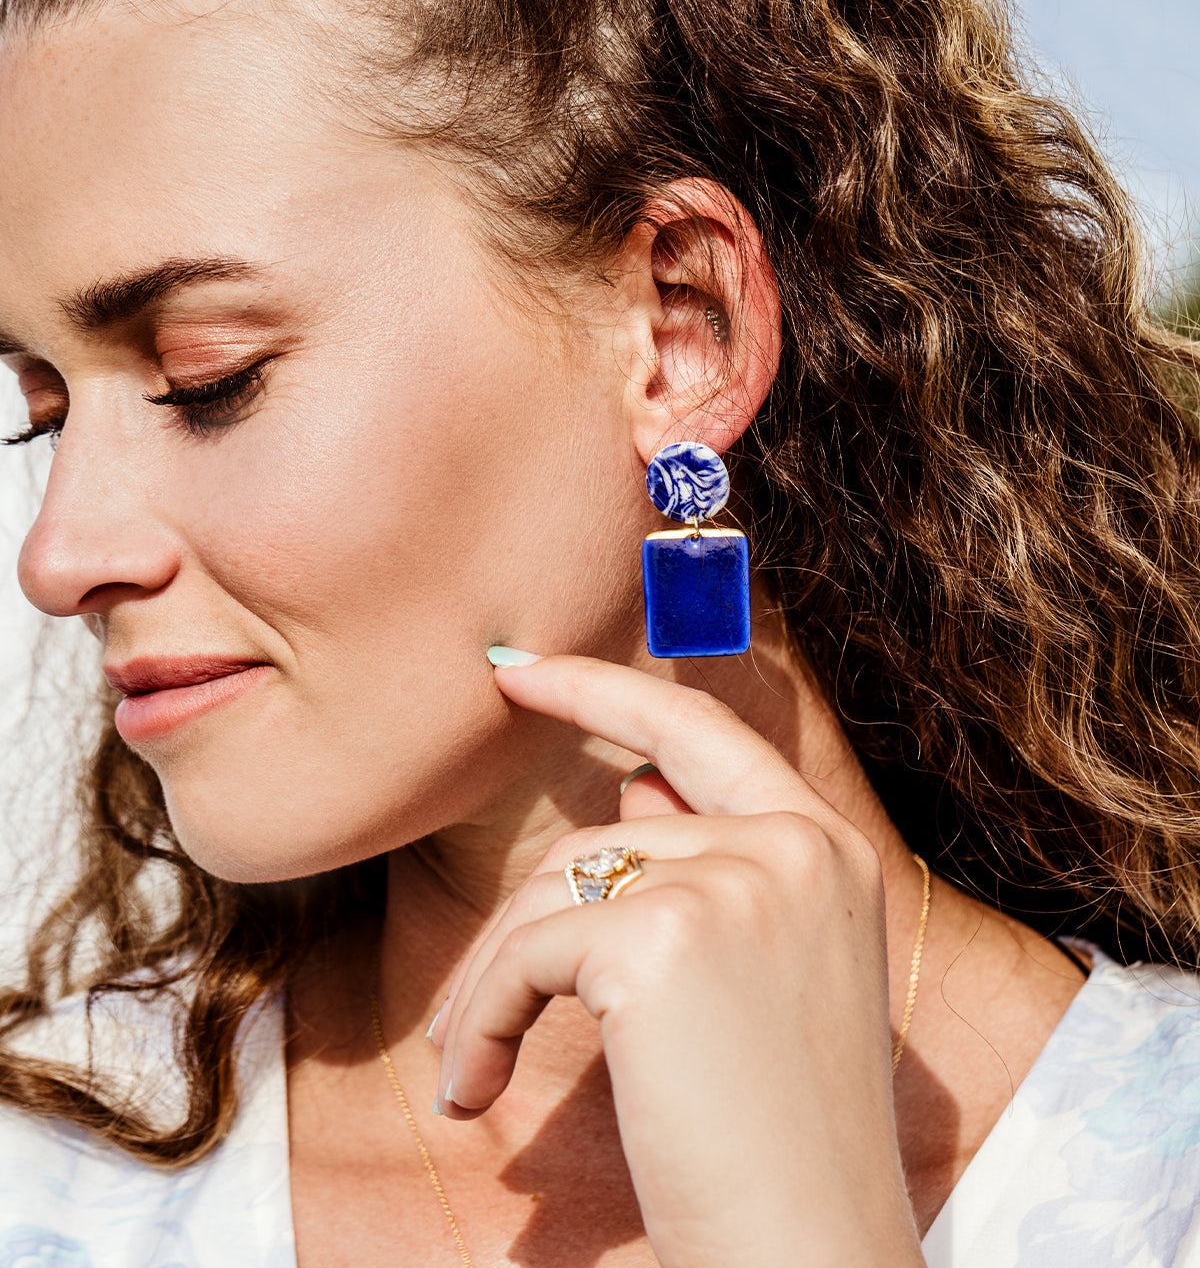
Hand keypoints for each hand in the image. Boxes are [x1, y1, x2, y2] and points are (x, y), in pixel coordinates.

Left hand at [430, 655, 923, 1267]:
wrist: (809, 1253)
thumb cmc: (779, 1136)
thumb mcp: (770, 978)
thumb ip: (711, 873)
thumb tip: (630, 795)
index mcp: (827, 850)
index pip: (700, 729)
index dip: (603, 690)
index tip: (518, 668)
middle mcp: (792, 846)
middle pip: (599, 838)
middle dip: (519, 925)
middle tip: (465, 1016)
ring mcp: (736, 881)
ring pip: (553, 891)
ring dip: (491, 984)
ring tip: (471, 1069)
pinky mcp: (664, 938)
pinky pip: (529, 951)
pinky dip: (484, 1018)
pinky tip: (478, 1090)